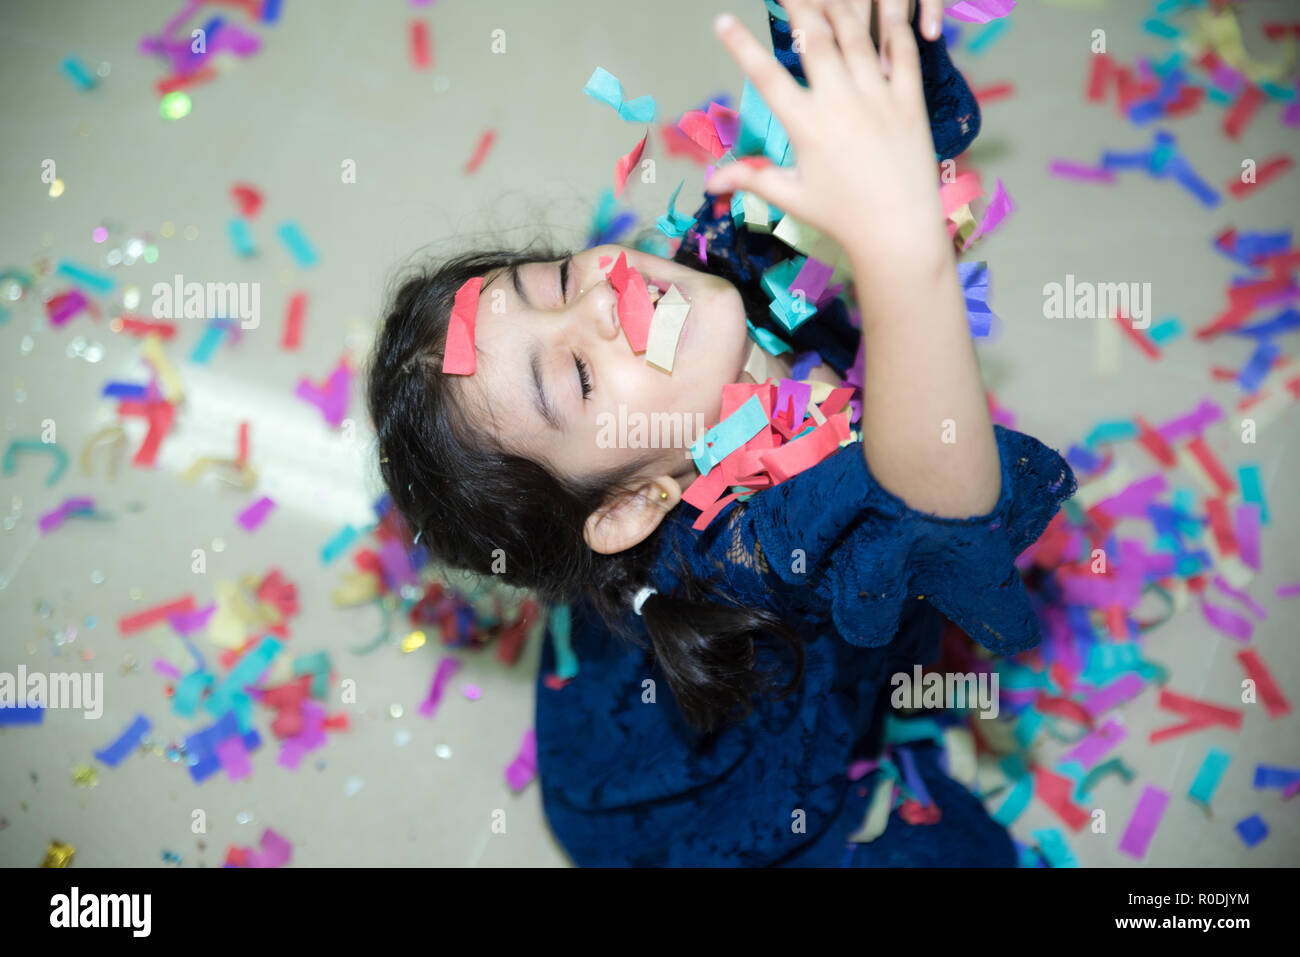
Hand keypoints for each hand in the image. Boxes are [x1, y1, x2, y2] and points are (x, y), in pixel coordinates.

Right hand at [706, 0, 949, 269]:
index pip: (766, 76)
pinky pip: (901, 52)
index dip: (740, 45)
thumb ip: (750, 179)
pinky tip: (883, 7)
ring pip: (856, 35)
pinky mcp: (909, 101)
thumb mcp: (791, 197)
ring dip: (839, 6)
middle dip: (797, 5)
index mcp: (806, 126)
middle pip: (814, 38)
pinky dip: (892, 25)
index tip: (722, 21)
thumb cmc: (841, 217)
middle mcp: (840, 104)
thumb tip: (709, 184)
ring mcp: (878, 98)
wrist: (898, 231)